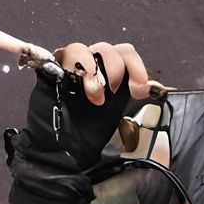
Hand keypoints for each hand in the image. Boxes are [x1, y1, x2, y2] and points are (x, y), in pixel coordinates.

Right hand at [4, 40, 151, 203]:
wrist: (63, 154)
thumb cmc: (90, 137)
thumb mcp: (120, 118)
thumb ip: (132, 101)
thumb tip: (152, 89)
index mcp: (109, 75)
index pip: (125, 54)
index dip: (135, 66)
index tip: (138, 88)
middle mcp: (91, 68)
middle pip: (106, 49)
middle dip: (115, 69)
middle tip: (114, 93)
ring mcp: (69, 68)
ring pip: (82, 49)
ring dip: (94, 70)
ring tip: (95, 96)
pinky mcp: (52, 72)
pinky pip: (61, 55)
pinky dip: (73, 66)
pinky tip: (77, 86)